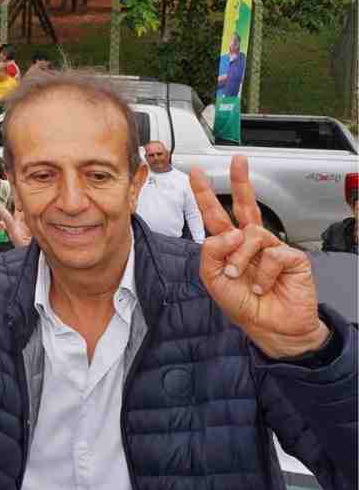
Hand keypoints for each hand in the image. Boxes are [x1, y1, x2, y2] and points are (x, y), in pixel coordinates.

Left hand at [190, 157, 329, 358]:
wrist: (271, 327)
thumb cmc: (244, 304)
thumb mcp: (214, 279)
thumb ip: (211, 253)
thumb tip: (227, 233)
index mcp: (229, 245)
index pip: (215, 214)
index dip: (205, 194)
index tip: (197, 173)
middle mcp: (250, 241)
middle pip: (245, 204)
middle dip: (240, 181)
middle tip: (237, 161)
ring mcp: (272, 247)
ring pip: (251, 235)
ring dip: (241, 258)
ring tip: (241, 278)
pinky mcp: (292, 257)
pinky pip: (273, 254)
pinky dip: (263, 272)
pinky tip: (263, 284)